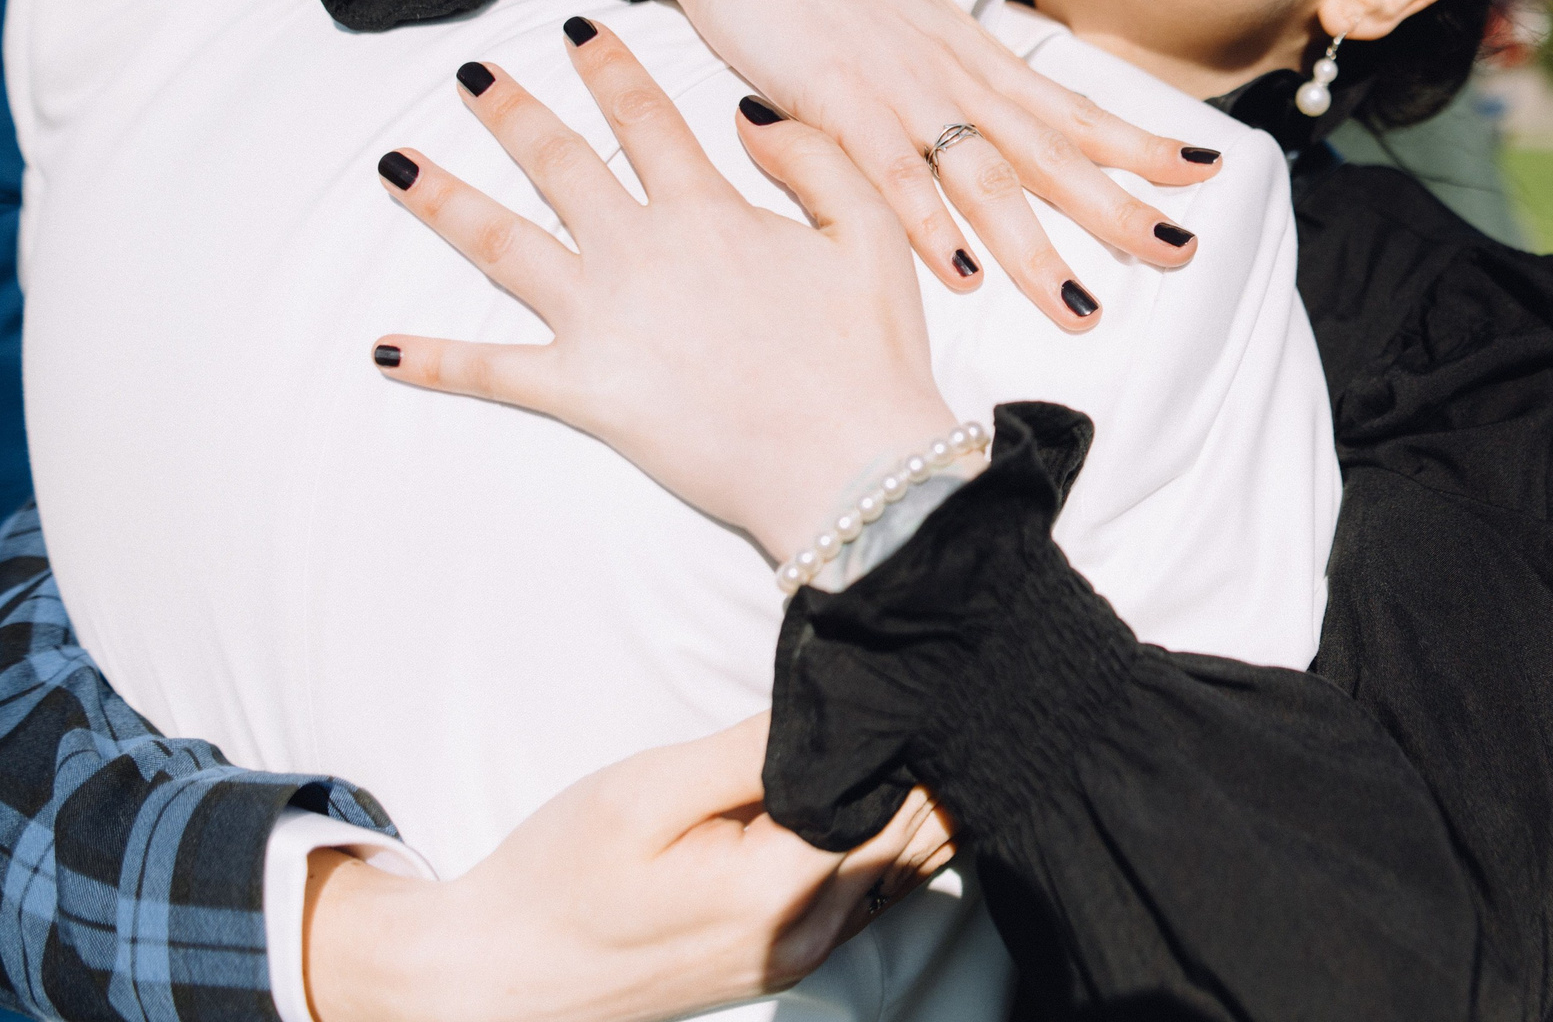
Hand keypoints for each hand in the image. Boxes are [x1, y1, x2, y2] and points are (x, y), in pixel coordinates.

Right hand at [305, 715, 955, 1021]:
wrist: (495, 975)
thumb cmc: (558, 877)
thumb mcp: (646, 794)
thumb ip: (751, 753)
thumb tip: (838, 706)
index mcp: (779, 889)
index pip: (897, 801)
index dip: (926, 735)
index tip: (949, 671)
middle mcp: (806, 934)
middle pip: (913, 839)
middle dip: (941, 765)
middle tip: (962, 683)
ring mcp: (797, 956)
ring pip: (900, 871)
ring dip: (928, 804)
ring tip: (944, 721)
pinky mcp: (781, 960)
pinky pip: (866, 895)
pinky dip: (892, 842)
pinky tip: (903, 791)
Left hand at [370, 16, 961, 558]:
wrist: (848, 462)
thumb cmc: (869, 354)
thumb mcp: (871, 235)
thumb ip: (814, 160)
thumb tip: (745, 114)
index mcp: (708, 209)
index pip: (645, 115)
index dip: (609, 68)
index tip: (575, 32)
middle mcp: (639, 250)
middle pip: (557, 161)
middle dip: (509, 111)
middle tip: (469, 76)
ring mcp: (601, 319)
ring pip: (501, 245)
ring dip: (443, 202)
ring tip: (394, 166)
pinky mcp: (583, 389)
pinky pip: (494, 371)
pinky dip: (436, 362)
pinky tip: (383, 351)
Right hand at [561, 0, 1219, 330]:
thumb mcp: (910, 30)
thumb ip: (954, 80)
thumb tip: (996, 121)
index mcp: (973, 59)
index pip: (1073, 108)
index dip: (1141, 142)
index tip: (1204, 173)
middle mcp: (953, 75)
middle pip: (1051, 153)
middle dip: (1119, 209)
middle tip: (1181, 251)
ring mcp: (898, 89)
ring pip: (984, 177)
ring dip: (1035, 247)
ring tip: (1083, 307)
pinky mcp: (835, 101)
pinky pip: (892, 173)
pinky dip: (928, 225)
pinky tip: (961, 274)